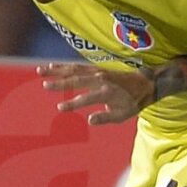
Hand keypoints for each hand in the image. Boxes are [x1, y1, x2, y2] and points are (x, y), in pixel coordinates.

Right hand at [37, 62, 153, 124]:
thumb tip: (89, 120)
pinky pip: (78, 66)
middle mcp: (101, 79)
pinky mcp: (96, 69)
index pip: (86, 99)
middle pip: (77, 80)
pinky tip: (53, 67)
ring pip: (74, 69)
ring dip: (57, 70)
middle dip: (59, 83)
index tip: (59, 108)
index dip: (72, 104)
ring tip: (41, 71)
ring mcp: (98, 72)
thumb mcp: (123, 115)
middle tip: (44, 85)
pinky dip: (64, 66)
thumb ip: (106, 118)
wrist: (145, 83)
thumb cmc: (133, 101)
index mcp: (107, 92)